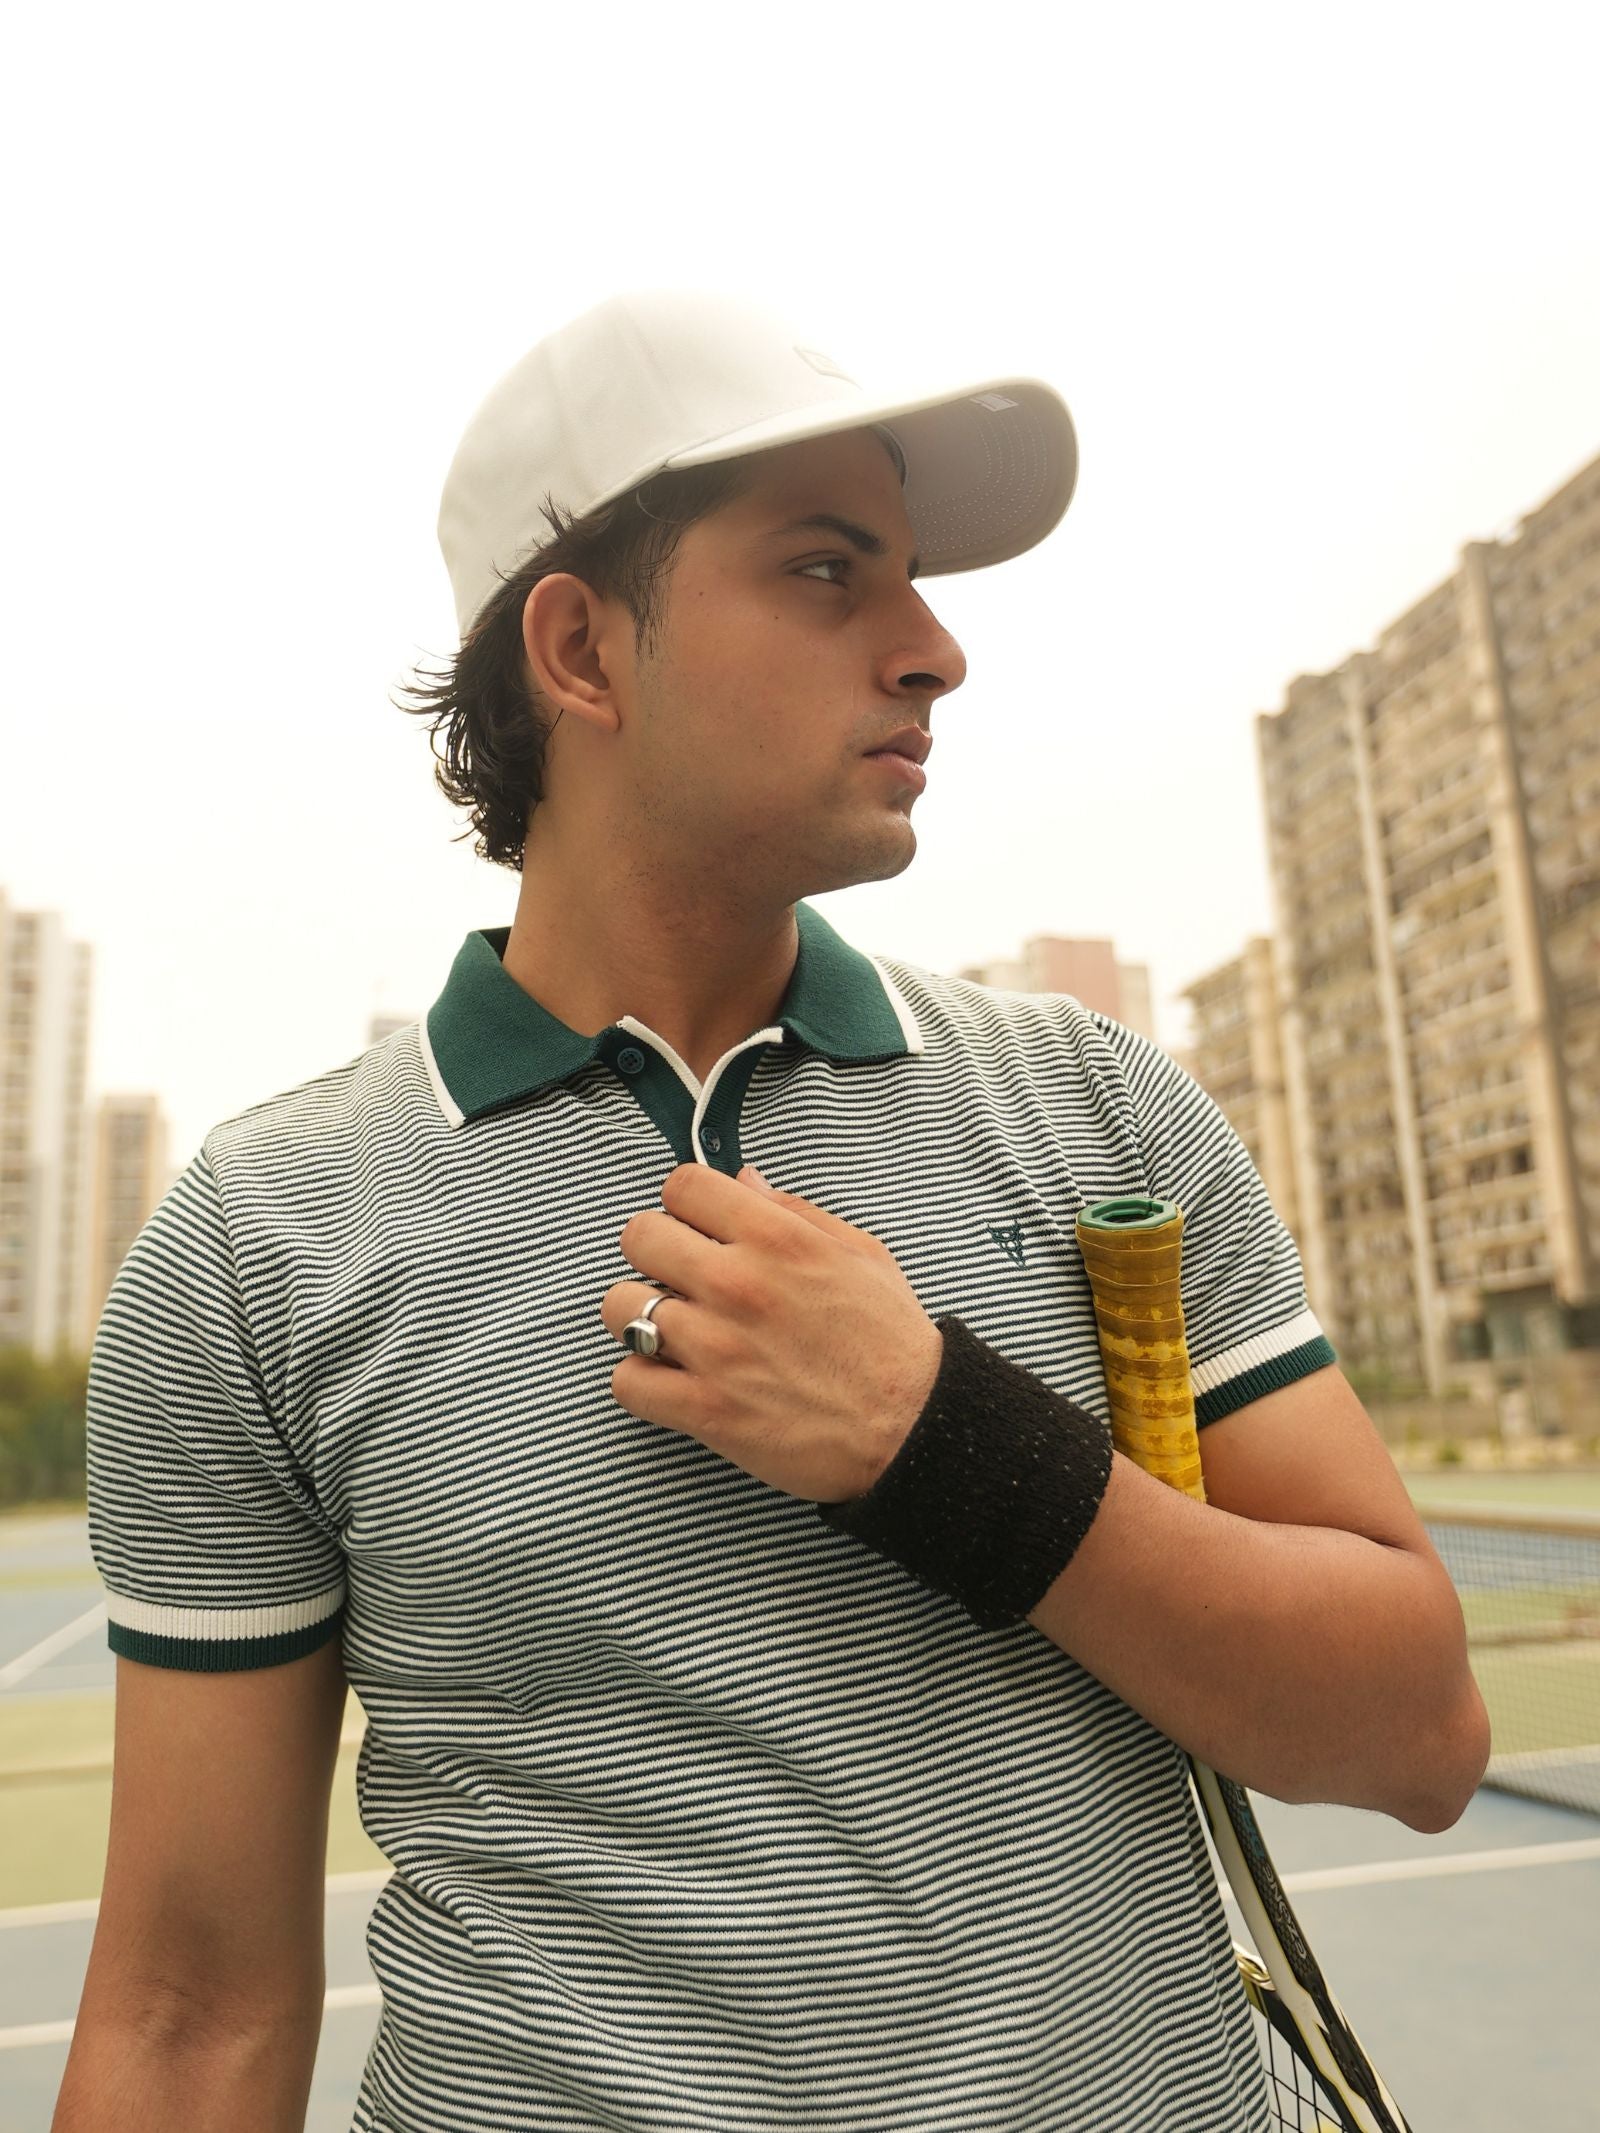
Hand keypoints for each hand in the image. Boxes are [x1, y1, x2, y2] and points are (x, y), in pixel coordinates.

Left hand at [600, 1162, 943, 1502]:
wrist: (915, 1429)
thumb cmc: (893, 1341)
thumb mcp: (861, 1254)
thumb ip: (795, 1213)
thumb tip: (743, 1182)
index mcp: (776, 1239)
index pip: (682, 1186)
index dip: (686, 1205)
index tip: (699, 1228)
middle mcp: (738, 1285)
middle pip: (639, 1237)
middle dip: (655, 1253)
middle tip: (681, 1279)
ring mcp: (716, 1349)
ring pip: (619, 1308)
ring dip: (639, 1318)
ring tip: (669, 1332)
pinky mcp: (706, 1410)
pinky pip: (626, 1382)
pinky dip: (640, 1382)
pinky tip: (669, 1381)